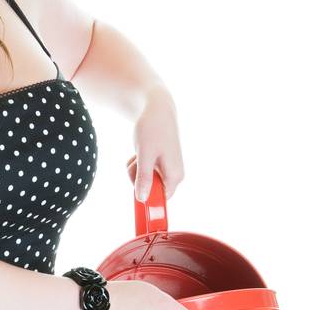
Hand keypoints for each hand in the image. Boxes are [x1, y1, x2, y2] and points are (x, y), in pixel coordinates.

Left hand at [131, 85, 184, 201]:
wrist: (156, 108)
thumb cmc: (153, 129)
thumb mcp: (145, 156)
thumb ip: (144, 178)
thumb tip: (142, 199)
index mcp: (175, 176)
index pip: (160, 201)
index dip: (146, 197)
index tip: (135, 187)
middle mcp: (174, 175)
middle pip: (150, 191)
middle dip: (137, 179)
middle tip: (136, 162)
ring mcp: (167, 169)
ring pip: (144, 180)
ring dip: (135, 170)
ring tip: (138, 153)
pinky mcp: (160, 163)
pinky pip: (144, 171)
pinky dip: (137, 163)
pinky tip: (139, 151)